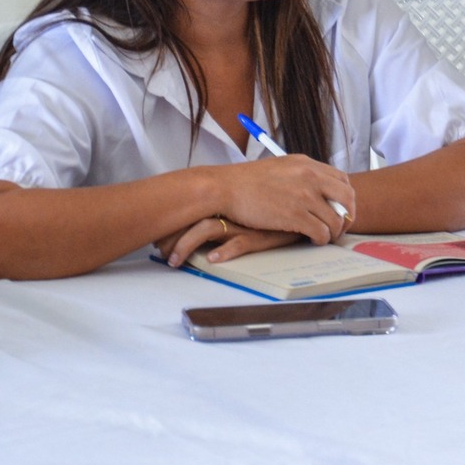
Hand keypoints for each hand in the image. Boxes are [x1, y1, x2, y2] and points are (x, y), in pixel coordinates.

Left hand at [156, 218, 301, 268]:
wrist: (305, 205)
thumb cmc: (274, 209)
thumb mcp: (247, 212)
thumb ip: (229, 216)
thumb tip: (206, 227)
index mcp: (225, 203)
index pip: (190, 210)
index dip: (171, 225)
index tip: (158, 241)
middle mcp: (229, 210)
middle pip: (191, 219)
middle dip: (171, 236)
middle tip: (158, 251)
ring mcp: (242, 222)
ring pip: (206, 230)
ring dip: (185, 246)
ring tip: (174, 261)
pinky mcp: (258, 235)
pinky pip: (239, 243)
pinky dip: (224, 251)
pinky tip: (212, 259)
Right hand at [218, 156, 354, 243]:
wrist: (226, 188)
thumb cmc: (248, 181)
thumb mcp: (281, 167)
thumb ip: (302, 174)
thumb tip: (317, 187)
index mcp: (307, 164)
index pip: (343, 179)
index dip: (346, 197)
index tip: (341, 209)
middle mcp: (310, 177)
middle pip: (347, 197)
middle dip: (348, 215)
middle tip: (341, 227)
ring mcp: (304, 196)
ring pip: (336, 219)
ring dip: (334, 232)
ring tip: (326, 237)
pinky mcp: (295, 215)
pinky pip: (321, 232)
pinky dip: (321, 239)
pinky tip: (313, 240)